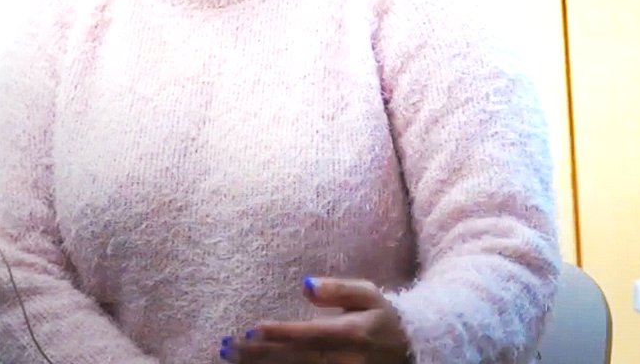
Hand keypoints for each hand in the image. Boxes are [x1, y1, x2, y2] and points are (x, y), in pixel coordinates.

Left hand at [223, 277, 409, 363]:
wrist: (410, 349)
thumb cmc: (382, 317)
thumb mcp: (368, 294)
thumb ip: (338, 289)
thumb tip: (305, 284)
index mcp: (353, 334)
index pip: (310, 335)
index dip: (280, 334)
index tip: (251, 329)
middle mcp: (344, 360)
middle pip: (295, 359)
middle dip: (259, 354)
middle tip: (229, 346)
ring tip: (232, 357)